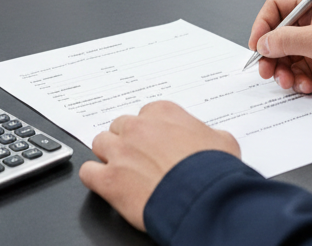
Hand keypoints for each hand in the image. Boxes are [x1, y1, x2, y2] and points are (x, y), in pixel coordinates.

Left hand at [79, 100, 240, 230]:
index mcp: (163, 113)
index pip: (145, 116)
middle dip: (128, 143)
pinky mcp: (109, 179)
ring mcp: (121, 152)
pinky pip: (88, 172)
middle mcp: (138, 128)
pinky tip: (107, 185)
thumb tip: (210, 140)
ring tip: (123, 172)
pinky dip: (95, 179)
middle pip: (120, 128)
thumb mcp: (223, 141)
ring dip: (109, 156)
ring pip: (101, 144)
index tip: (155, 145)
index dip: (150, 133)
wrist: (205, 197)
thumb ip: (207, 134)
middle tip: (140, 160)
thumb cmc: (214, 170)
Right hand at [248, 0, 311, 95]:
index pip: (275, 8)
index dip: (262, 25)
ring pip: (284, 56)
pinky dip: (296, 79)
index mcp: (311, 4)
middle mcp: (309, 21)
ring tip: (288, 81)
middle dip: (270, 55)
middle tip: (266, 70)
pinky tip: (305, 85)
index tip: (256, 45)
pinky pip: (296, 70)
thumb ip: (286, 40)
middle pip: (276, 36)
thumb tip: (263, 43)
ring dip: (282, 71)